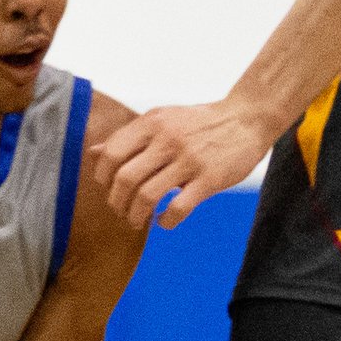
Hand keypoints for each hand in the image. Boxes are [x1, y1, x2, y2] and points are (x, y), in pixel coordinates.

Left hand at [94, 97, 280, 229]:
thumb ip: (129, 136)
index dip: (103, 177)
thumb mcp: (162, 119)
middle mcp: (168, 139)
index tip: (108, 188)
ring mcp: (189, 160)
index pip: (112, 153)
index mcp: (153, 123)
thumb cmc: (201, 122)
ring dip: (136, 215)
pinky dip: (166, 221)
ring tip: (138, 220)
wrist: (247, 118)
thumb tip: (93, 152)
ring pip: (148, 196)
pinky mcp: (209, 179)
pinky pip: (179, 207)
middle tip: (121, 210)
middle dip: (117, 202)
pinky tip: (164, 221)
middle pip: (125, 178)